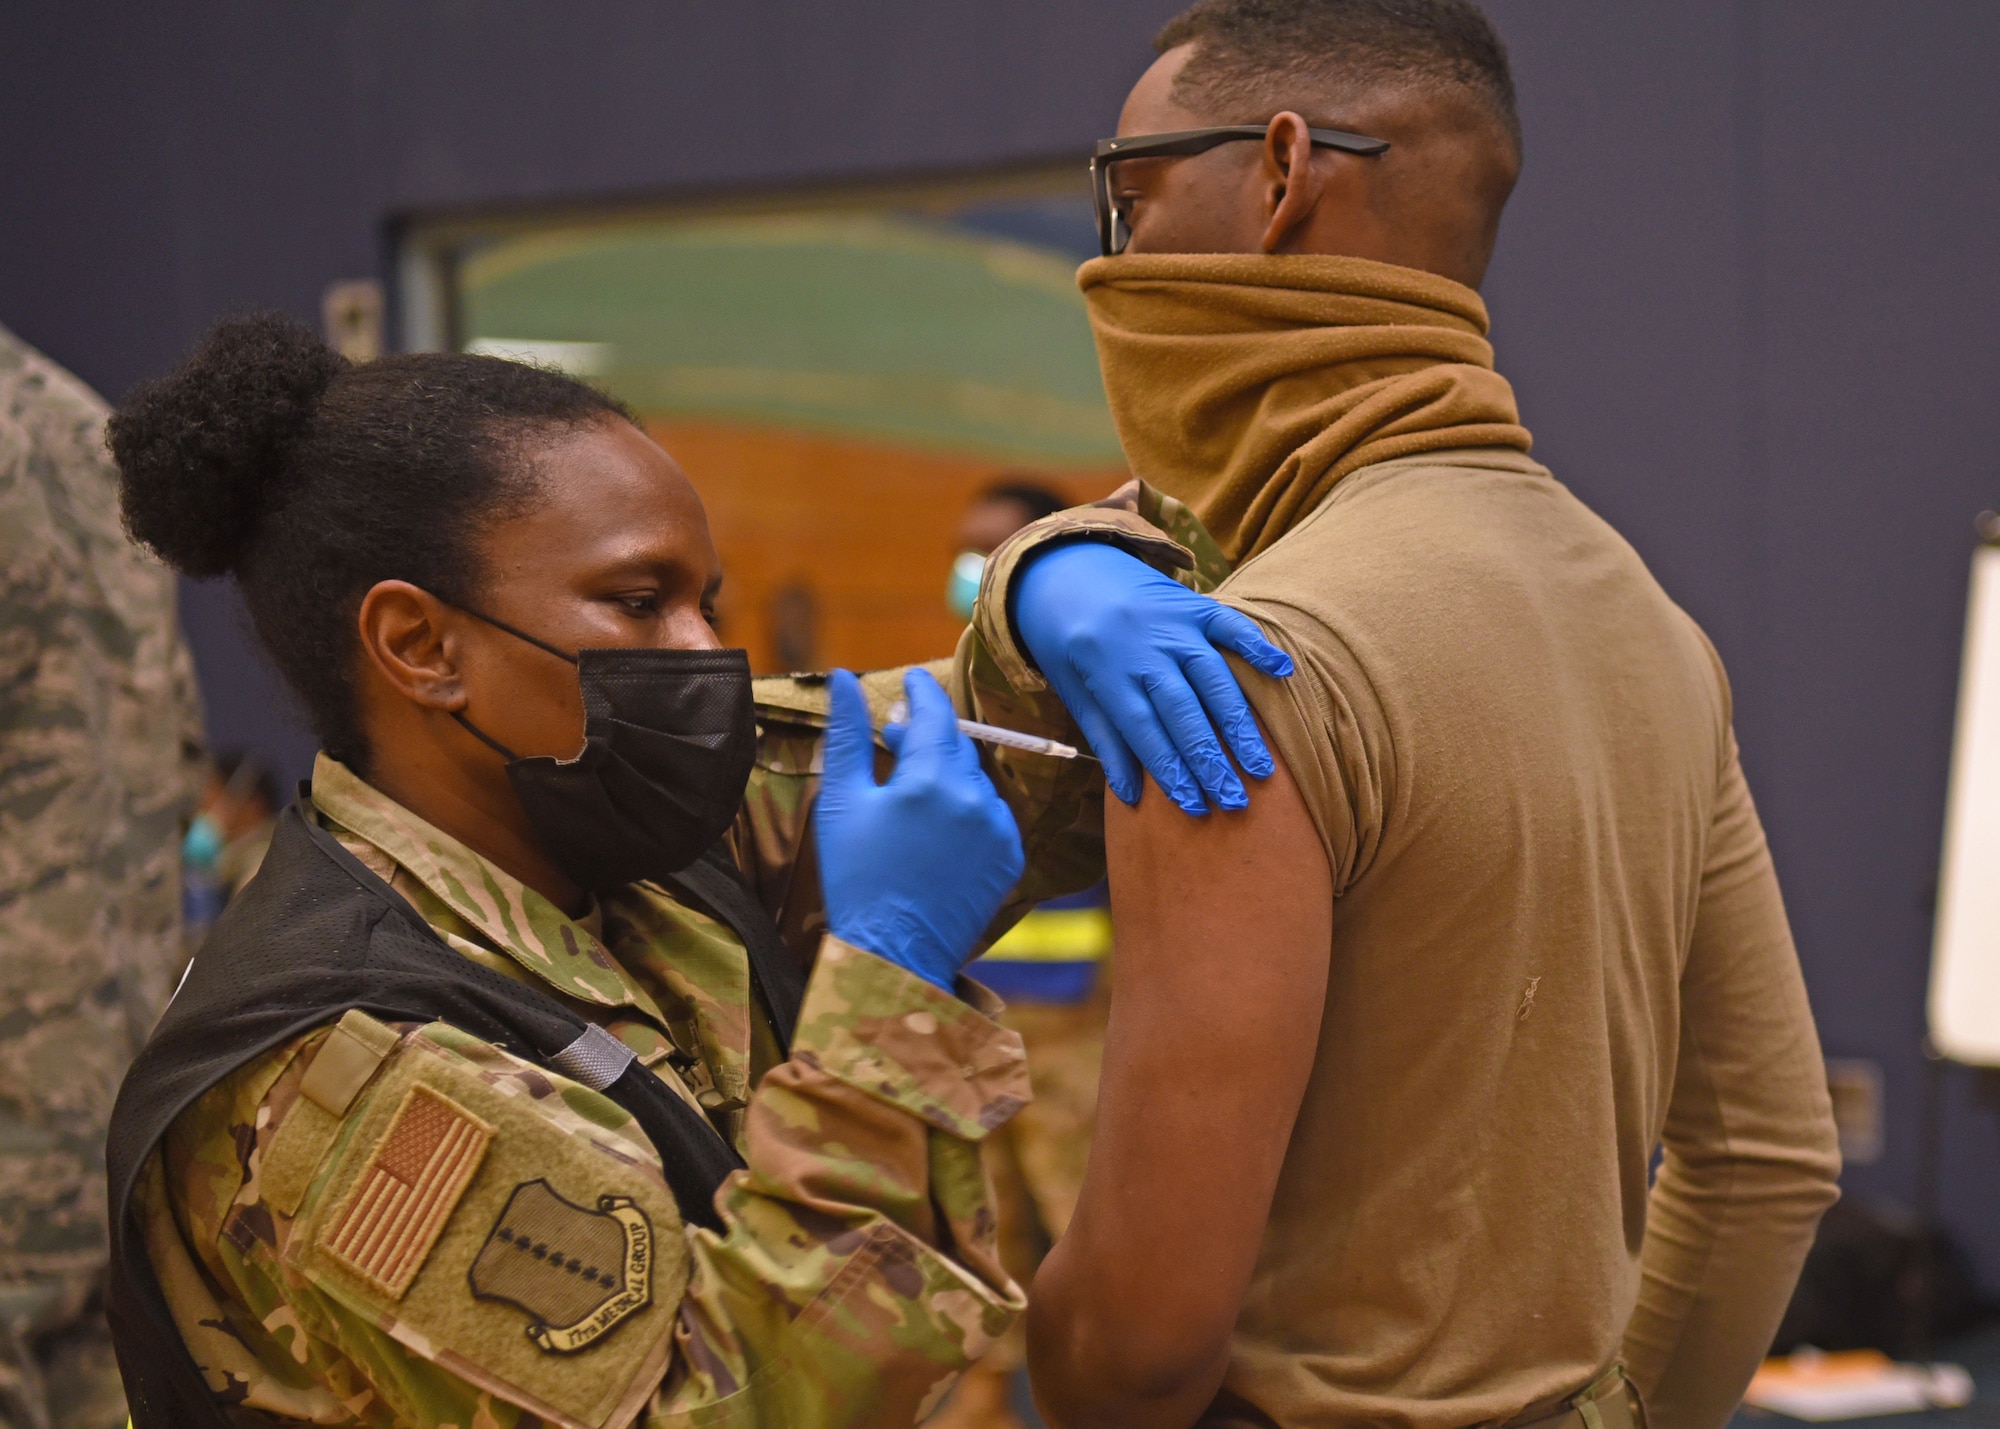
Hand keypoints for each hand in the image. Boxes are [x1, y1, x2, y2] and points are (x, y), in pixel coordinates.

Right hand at [815, 668, 1025, 989]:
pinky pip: (990, 815)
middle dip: (927, 737)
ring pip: (974, 779)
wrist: (892, 955)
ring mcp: (998, 829)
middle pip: (955, 746)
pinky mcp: (1010, 858)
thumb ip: (848, 733)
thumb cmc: (856, 878)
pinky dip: (967, 809)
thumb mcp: (841, 801)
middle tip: (895, 736)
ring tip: (912, 792)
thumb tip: (844, 677)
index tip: (911, 679)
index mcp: (932, 779)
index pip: (936, 713)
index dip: (922, 691)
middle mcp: (975, 798)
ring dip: (947, 774)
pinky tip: (936, 828)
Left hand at [1011, 541, 1293, 813]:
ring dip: (1239, 724)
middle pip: (1182, 710)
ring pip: (1212, 676)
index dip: (1170, 770)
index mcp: (1103, 667)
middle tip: (1234, 801)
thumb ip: (1106, 738)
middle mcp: (1141, 643)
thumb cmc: (1069, 642)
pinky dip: (1257, 646)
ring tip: (1261, 767)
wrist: (1067, 569)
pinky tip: (1282, 672)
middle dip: (1209, 760)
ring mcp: (1171, 620)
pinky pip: (1230, 623)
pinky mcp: (1193, 602)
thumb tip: (1131, 796)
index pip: (1143, 729)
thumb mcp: (1074, 690)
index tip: (1194, 806)